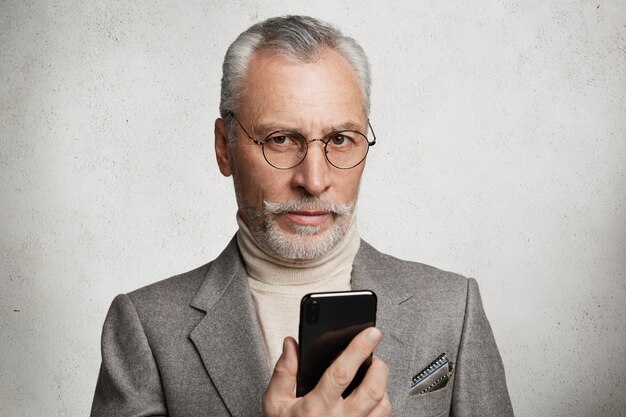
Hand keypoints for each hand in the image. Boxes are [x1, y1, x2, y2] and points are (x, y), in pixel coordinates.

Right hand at [262, 327, 391, 416]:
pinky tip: (371, 398)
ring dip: (382, 385)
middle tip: (374, 357)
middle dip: (378, 367)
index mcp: (316, 407)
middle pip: (372, 389)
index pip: (342, 373)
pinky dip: (381, 404)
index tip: (370, 333)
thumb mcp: (275, 403)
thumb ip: (284, 372)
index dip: (358, 349)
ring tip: (372, 375)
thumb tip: (291, 345)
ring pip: (382, 405)